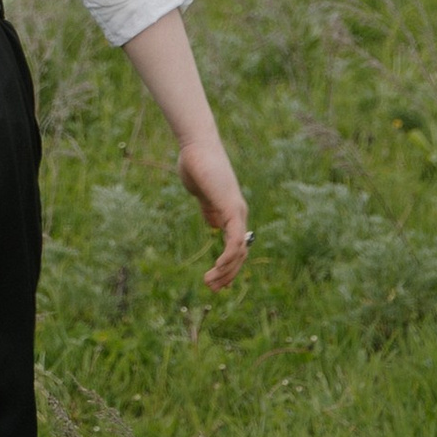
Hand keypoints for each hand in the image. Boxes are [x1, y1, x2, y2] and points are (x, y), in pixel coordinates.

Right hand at [179, 129, 249, 290]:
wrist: (196, 146)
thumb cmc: (196, 165)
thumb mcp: (202, 193)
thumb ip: (208, 208)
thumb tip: (213, 224)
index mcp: (231, 212)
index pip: (236, 245)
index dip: (229, 265)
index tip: (217, 281)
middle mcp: (238, 213)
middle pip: (240, 253)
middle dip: (228, 274)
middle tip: (213, 289)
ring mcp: (237, 211)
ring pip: (239, 251)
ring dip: (226, 271)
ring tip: (210, 283)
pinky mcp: (231, 208)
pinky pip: (235, 240)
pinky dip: (229, 257)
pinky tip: (219, 267)